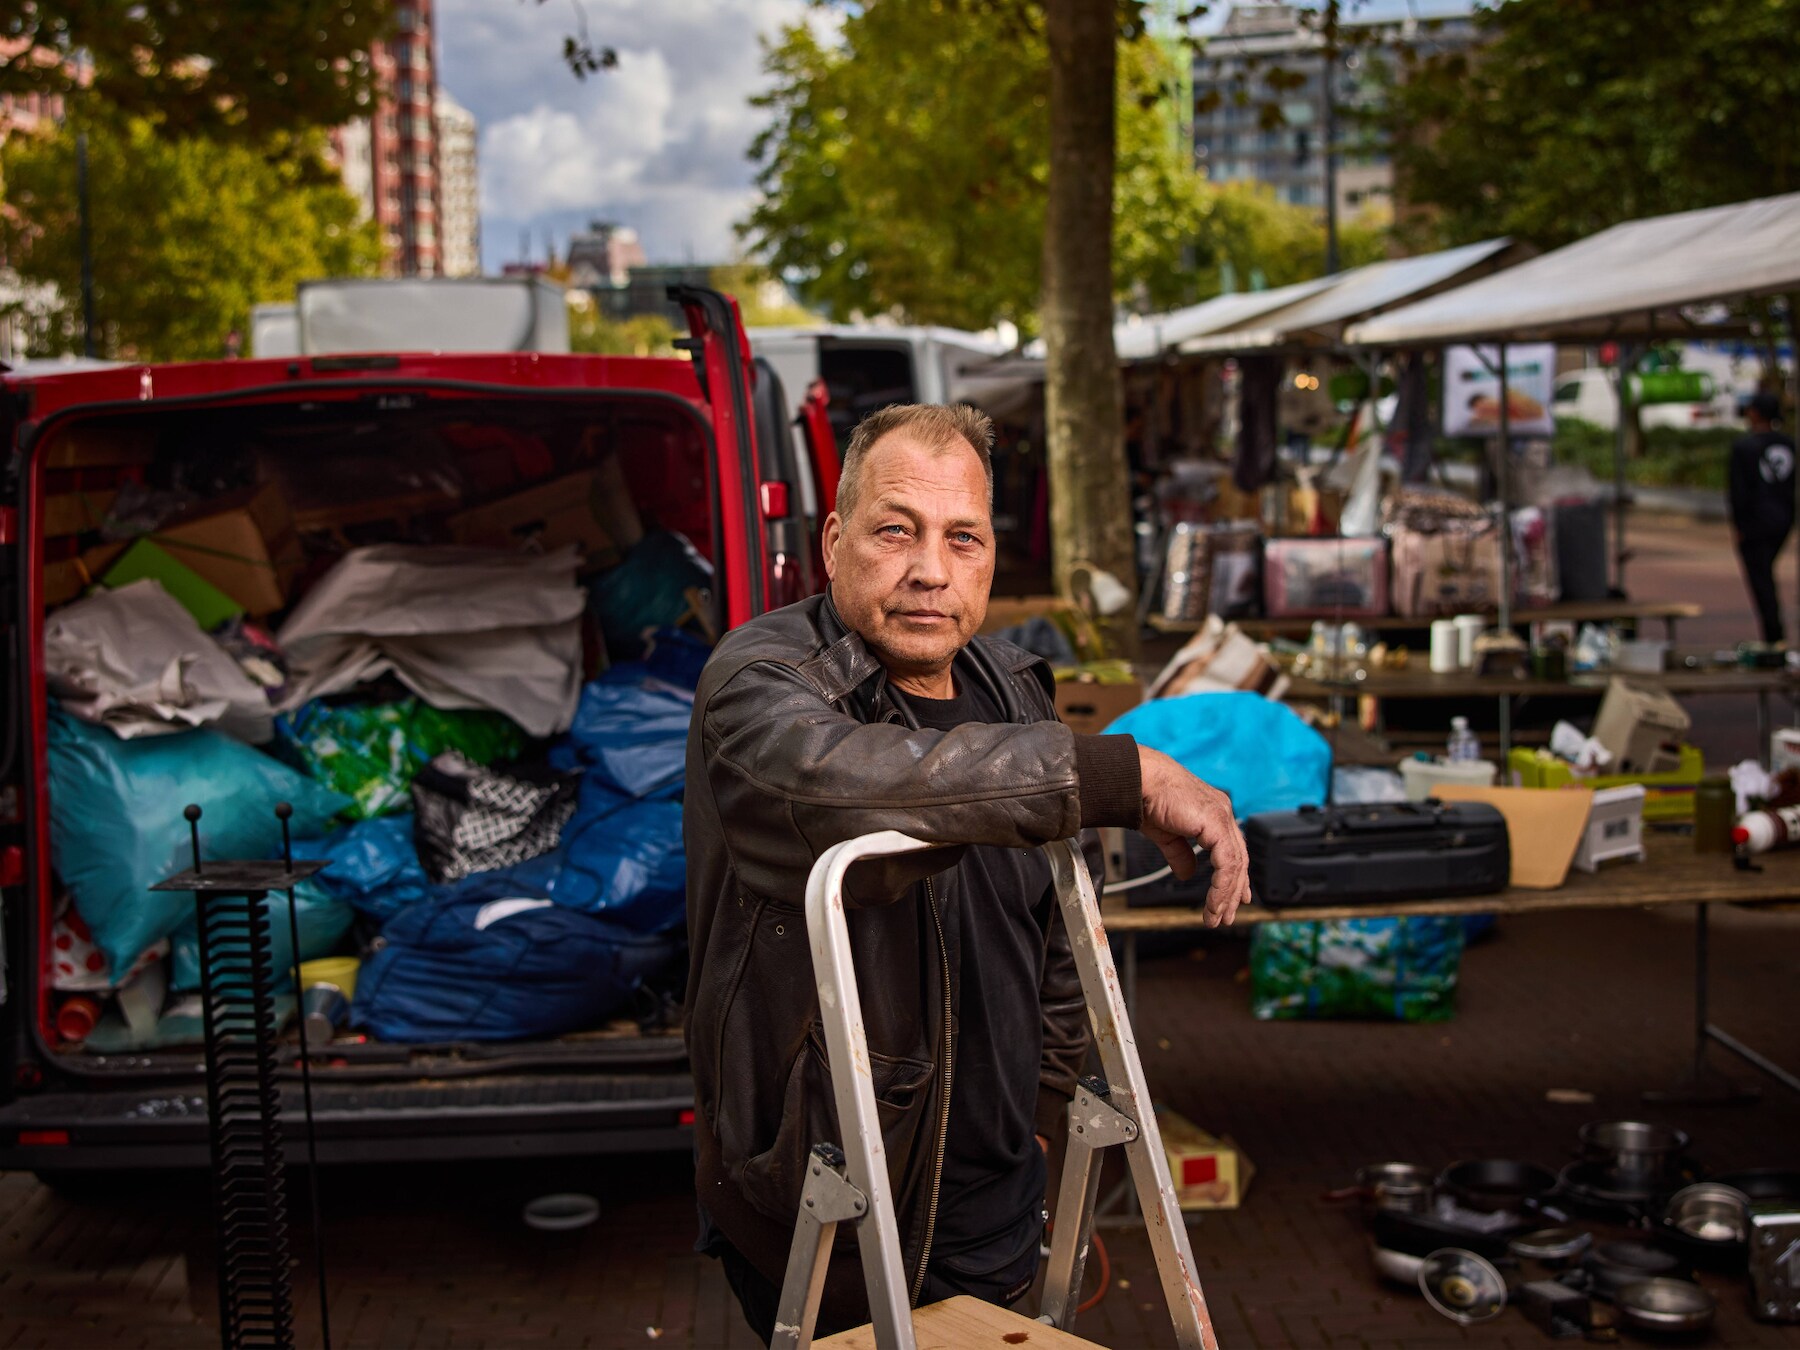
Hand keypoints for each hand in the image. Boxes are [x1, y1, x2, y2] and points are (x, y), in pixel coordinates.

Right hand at [1137, 745, 1250, 927]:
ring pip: (1235, 864)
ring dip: (1226, 894)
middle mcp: (1223, 813)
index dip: (1235, 876)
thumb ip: (1180, 854)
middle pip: (1239, 859)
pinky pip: (1226, 862)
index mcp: (1213, 813)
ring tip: (1216, 916)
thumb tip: (1187, 875)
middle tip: (1226, 916)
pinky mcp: (1216, 823)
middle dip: (1233, 891)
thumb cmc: (1147, 799)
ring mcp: (1222, 816)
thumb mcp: (1167, 835)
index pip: (1233, 849)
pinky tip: (1214, 902)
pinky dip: (1222, 886)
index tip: (1236, 898)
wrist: (1138, 782)